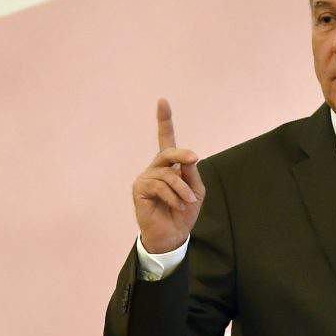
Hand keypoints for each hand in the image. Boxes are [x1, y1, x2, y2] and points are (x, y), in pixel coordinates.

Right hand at [131, 99, 204, 253]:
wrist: (172, 235)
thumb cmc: (184, 212)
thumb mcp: (195, 190)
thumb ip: (191, 173)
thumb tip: (189, 157)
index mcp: (169, 165)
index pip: (166, 139)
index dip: (164, 120)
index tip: (162, 101)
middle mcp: (155, 168)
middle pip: (167, 151)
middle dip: (181, 154)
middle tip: (193, 159)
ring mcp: (145, 178)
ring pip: (167, 174)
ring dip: (182, 189)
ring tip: (187, 202)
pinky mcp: (139, 189)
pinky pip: (159, 186)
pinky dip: (172, 196)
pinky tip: (176, 206)